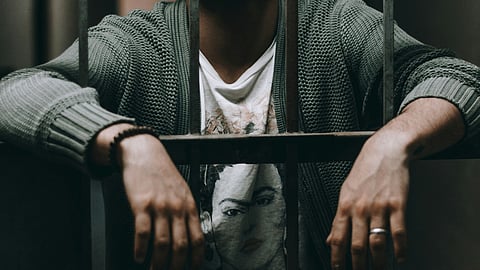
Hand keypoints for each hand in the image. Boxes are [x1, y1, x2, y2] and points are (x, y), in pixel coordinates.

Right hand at [91, 124, 203, 269]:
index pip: (198, 238)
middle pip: (181, 245)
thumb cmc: (163, 173)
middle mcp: (177, 207)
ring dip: (158, 262)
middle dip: (176, 266)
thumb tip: (189, 236)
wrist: (145, 153)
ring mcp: (160, 206)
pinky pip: (142, 232)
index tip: (193, 268)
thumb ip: (185, 212)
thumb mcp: (182, 191)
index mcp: (189, 206)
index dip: (197, 258)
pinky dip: (140, 248)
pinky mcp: (141, 204)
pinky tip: (138, 256)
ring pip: (162, 243)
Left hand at [326, 132, 408, 269]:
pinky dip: (400, 249)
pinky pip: (398, 232)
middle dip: (357, 265)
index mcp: (345, 206)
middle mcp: (360, 208)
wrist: (385, 152)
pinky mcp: (397, 205)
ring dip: (378, 262)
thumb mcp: (345, 193)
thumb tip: (329, 239)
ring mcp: (379, 207)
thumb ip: (339, 219)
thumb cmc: (364, 172)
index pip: (337, 238)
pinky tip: (400, 258)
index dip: (336, 258)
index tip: (337, 269)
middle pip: (356, 245)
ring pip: (377, 242)